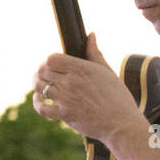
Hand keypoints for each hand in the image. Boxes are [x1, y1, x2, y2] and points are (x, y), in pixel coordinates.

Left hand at [33, 33, 141, 148]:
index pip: (52, 58)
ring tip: (40, 86)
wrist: (122, 124)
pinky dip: (37, 103)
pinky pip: (42, 108)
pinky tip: (39, 100)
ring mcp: (67, 99)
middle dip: (40, 72)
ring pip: (39, 87)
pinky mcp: (65, 115)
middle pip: (42, 71)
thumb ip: (95, 53)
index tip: (51, 65)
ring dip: (37, 86)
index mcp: (82, 69)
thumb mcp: (107, 72)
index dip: (48, 61)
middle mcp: (72, 82)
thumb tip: (91, 35)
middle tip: (43, 75)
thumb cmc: (118, 98)